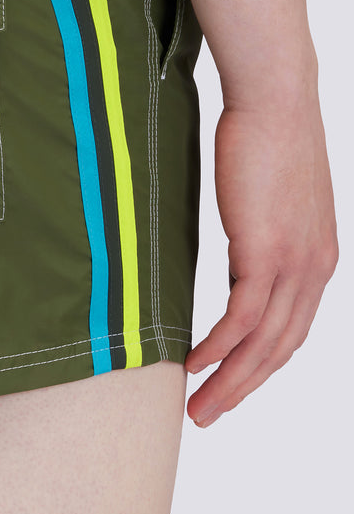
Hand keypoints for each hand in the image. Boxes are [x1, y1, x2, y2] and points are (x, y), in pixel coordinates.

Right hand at [184, 93, 337, 426]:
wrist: (277, 99)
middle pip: (281, 349)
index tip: (231, 382)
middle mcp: (315, 270)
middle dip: (245, 388)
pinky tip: (195, 363)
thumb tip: (239, 241)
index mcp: (319, 258)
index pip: (293, 329)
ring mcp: (295, 265)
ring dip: (229, 381)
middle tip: (209, 414)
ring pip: (263, 345)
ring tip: (198, 406)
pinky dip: (218, 349)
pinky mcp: (267, 254)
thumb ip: (262, 228)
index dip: (261, 364)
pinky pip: (242, 319)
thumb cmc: (267, 135)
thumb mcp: (271, 195)